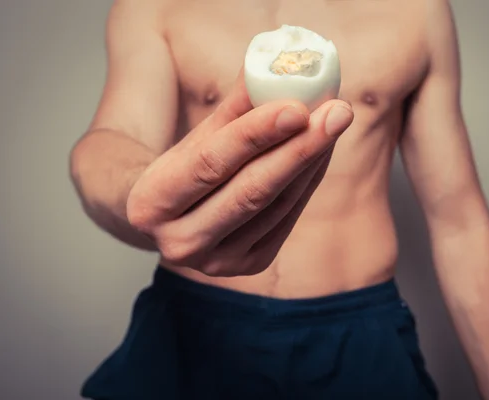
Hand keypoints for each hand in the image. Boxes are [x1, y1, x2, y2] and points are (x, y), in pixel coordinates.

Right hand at [126, 68, 353, 275]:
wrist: (170, 218)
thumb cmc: (183, 169)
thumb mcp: (198, 136)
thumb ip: (235, 108)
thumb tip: (278, 68)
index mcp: (152, 204)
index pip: (210, 163)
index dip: (255, 134)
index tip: (297, 105)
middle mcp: (180, 242)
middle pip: (251, 192)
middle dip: (299, 148)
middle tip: (336, 112)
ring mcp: (217, 263)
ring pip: (276, 206)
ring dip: (311, 161)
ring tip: (334, 122)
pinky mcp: (248, 264)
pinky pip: (288, 219)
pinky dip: (309, 182)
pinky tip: (322, 151)